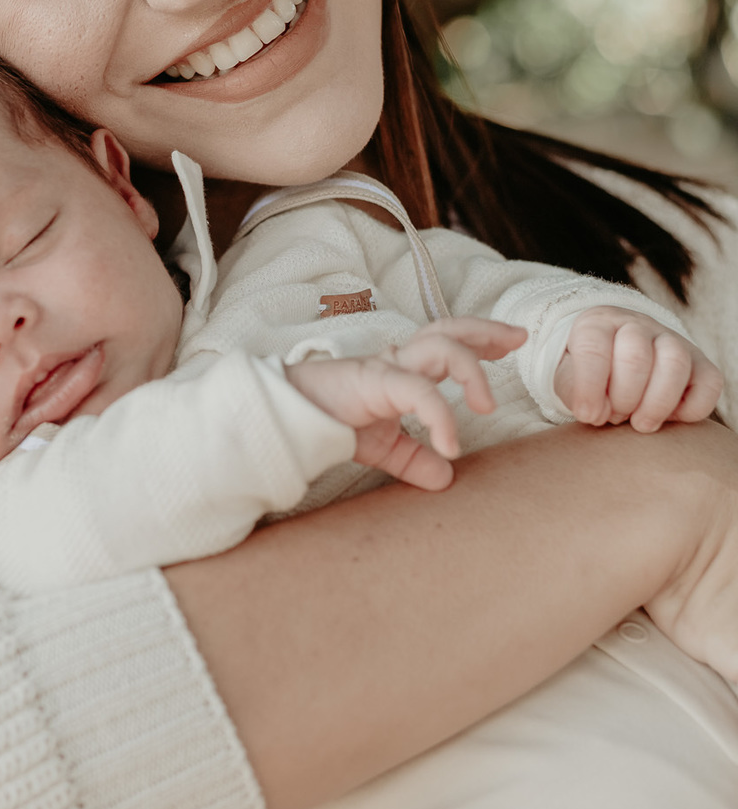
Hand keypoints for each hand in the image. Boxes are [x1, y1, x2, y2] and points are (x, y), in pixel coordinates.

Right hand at [287, 318, 526, 490]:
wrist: (289, 422)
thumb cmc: (330, 425)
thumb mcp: (384, 449)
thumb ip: (415, 459)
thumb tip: (446, 479)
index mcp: (401, 368)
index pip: (447, 341)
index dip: (481, 337)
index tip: (512, 342)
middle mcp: (397, 360)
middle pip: (449, 329)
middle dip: (486, 331)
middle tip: (518, 339)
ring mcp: (387, 367)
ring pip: (440, 346)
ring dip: (471, 370)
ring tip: (487, 405)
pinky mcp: (374, 382)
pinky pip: (418, 390)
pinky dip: (441, 416)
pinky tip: (450, 445)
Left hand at [553, 307, 721, 433]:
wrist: (618, 361)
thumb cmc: (590, 374)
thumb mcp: (568, 377)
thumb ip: (574, 392)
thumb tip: (594, 413)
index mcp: (598, 324)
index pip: (593, 346)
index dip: (589, 387)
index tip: (587, 415)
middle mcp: (637, 326)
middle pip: (635, 356)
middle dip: (623, 398)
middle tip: (615, 416)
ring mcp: (673, 341)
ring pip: (675, 362)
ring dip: (656, 404)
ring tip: (640, 423)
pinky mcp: (701, 364)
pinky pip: (709, 384)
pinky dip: (691, 409)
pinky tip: (668, 417)